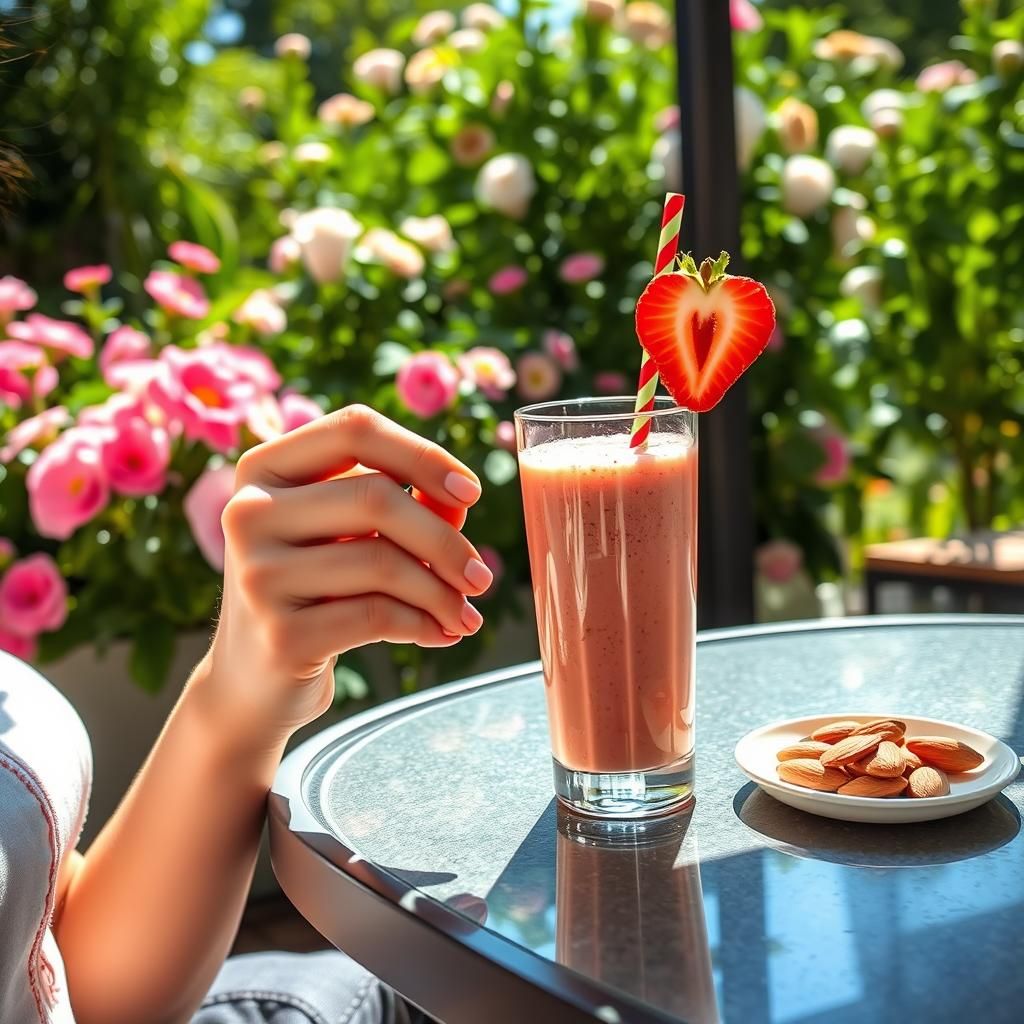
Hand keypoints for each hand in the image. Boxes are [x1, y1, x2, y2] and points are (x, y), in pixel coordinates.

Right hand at [195, 405, 491, 742]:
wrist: (254, 681)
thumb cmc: (315, 592)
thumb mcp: (349, 536)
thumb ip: (404, 505)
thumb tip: (458, 501)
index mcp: (264, 469)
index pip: (354, 429)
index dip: (423, 455)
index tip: (472, 493)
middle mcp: (248, 512)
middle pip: (376, 497)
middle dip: (445, 540)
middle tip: (481, 578)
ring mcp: (257, 574)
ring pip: (382, 561)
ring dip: (441, 592)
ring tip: (464, 614)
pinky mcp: (280, 635)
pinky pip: (377, 615)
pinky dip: (423, 624)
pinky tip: (440, 634)